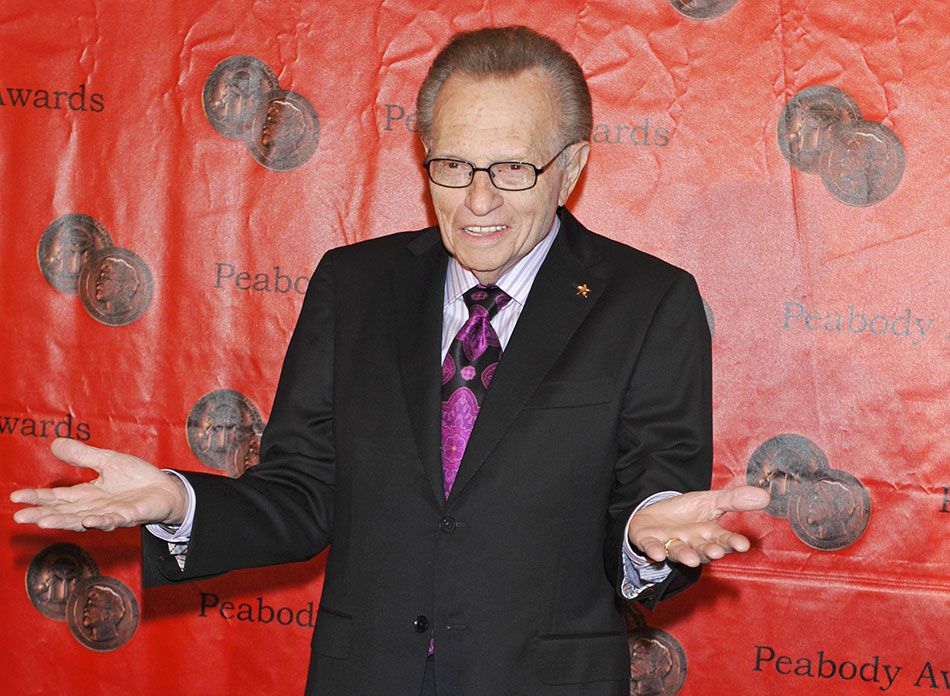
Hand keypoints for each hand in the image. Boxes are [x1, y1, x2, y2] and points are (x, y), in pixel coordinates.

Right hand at [10, 438, 188, 531]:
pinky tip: (87, 521)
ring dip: (64, 521)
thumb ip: (82, 455)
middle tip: (20, 517)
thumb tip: (55, 443)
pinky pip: (113, 520)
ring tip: (43, 521)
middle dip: (41, 514)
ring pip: (82, 520)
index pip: (57, 497)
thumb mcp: (107, 461)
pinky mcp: (130, 516)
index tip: (16, 497)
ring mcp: (111, 513)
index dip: (37, 497)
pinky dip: (100, 521)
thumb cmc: (137, 478)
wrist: (166, 488)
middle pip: (63, 512)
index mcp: (87, 494)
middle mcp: (94, 507)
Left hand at [627, 486, 769, 567]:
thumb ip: (734, 500)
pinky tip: (658, 553)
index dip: (733, 542)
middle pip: (703, 549)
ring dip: (685, 555)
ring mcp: (671, 544)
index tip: (743, 545)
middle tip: (716, 552)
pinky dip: (655, 551)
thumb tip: (765, 495)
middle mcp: (692, 543)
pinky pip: (652, 548)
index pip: (724, 539)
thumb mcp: (710, 501)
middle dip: (710, 551)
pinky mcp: (651, 543)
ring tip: (691, 558)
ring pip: (680, 552)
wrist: (654, 516)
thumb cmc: (686, 512)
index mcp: (709, 535)